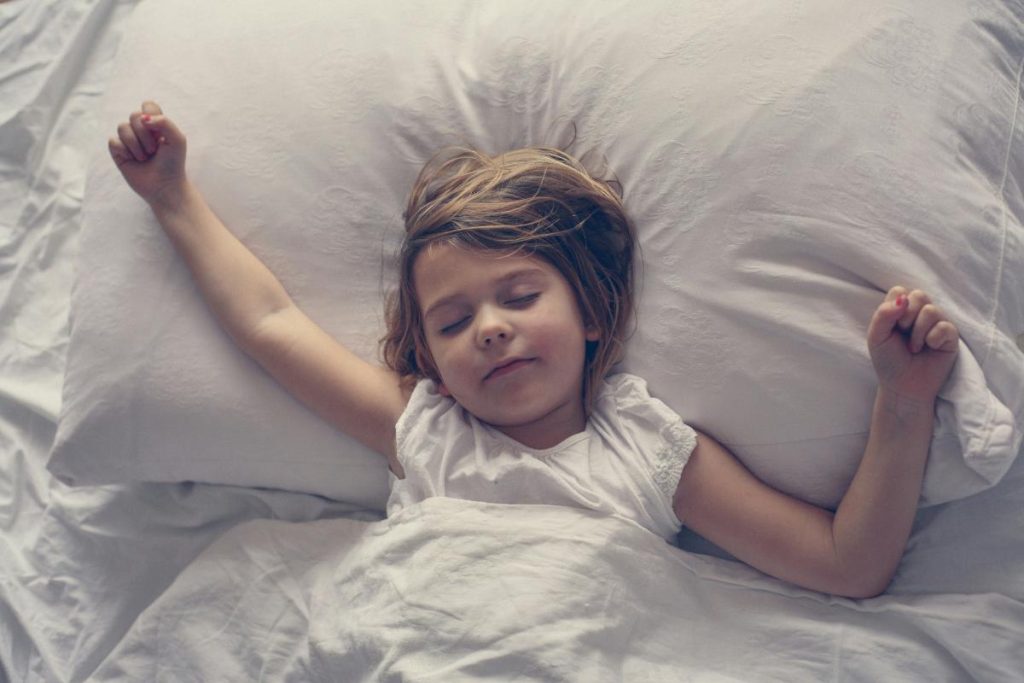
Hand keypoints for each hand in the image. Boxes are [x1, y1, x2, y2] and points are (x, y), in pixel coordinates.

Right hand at [108, 101, 186, 205]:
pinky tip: (134, 161)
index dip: (151, 115)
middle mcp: (141, 130)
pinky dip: (125, 151)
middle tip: (154, 150)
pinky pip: (113, 141)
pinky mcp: (118, 152)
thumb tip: (143, 118)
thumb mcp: (178, 140)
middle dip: (145, 134)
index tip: (160, 132)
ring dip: (136, 145)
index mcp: (156, 124)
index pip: (148, 105)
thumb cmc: (173, 163)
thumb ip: (165, 122)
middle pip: (134, 115)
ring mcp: (128, 140)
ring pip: (122, 127)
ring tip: (146, 157)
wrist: (165, 186)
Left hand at [867, 286, 959, 404]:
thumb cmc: (888, 360)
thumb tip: (903, 298)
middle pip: (919, 295)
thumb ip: (883, 314)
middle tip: (903, 335)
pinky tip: (929, 349)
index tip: (892, 326)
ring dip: (918, 332)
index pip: (900, 291)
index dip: (895, 307)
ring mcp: (937, 323)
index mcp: (901, 310)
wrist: (903, 386)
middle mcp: (920, 313)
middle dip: (907, 317)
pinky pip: (945, 326)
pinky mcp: (951, 335)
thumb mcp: (876, 336)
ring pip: (931, 310)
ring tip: (914, 348)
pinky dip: (933, 339)